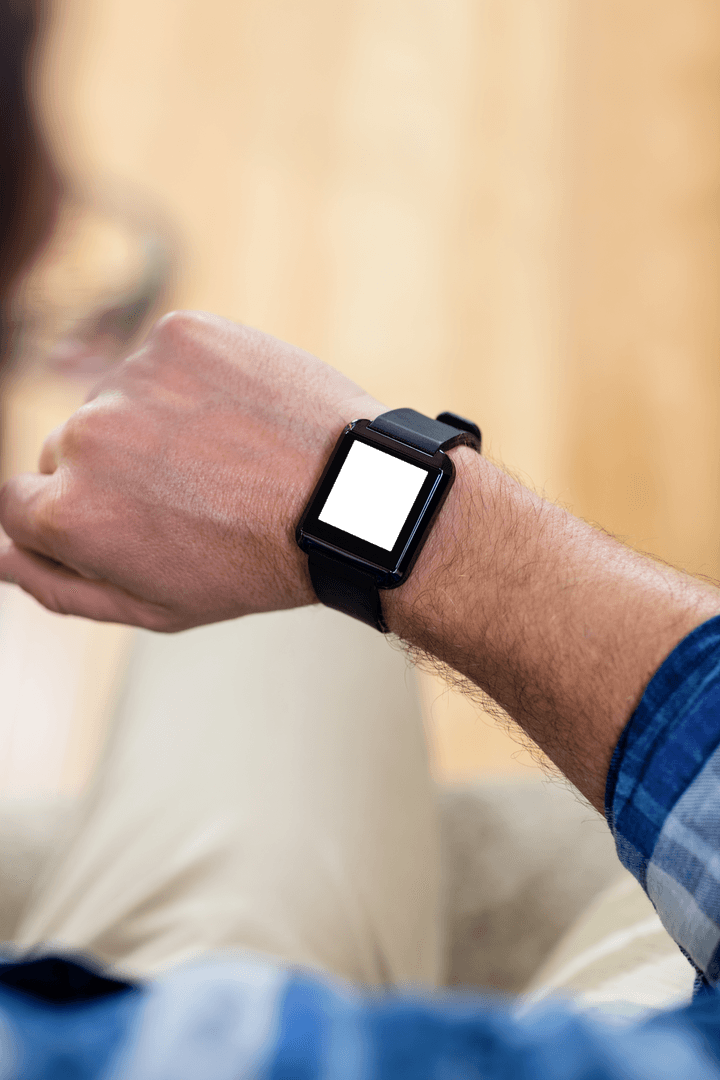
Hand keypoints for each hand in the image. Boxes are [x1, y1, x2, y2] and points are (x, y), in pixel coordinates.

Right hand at [0, 311, 384, 629]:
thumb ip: (61, 586)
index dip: (72, 513)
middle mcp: (87, 438)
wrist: (350, 499)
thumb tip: (2, 557)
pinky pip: (159, 357)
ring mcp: (133, 378)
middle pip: (63, 447)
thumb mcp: (155, 605)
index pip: (18, 502)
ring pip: (113, 399)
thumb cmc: (257, 562)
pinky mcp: (180, 334)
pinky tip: (234, 417)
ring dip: (149, 421)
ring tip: (221, 456)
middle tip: (188, 493)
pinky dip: (188, 381)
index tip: (123, 516)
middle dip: (110, 471)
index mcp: (70, 513)